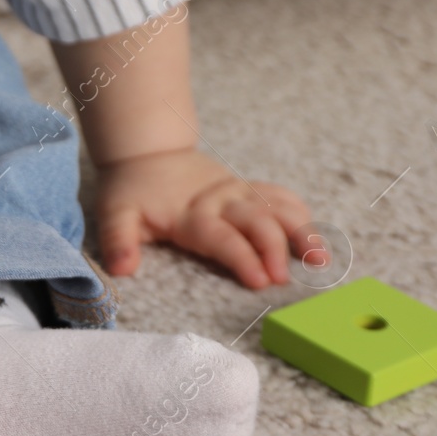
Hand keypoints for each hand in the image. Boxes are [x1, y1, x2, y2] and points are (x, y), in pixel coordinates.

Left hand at [96, 148, 322, 289]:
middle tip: (285, 280)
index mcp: (194, 214)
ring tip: (321, 260)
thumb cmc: (131, 191)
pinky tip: (316, 239)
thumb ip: (119, 240)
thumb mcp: (115, 214)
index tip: (259, 281)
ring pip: (279, 209)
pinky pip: (281, 198)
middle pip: (259, 224)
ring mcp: (240, 193)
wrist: (147, 154)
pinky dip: (300, 215)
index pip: (224, 238)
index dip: (243, 258)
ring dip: (302, 232)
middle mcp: (223, 201)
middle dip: (276, 251)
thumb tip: (122, 269)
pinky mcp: (249, 190)